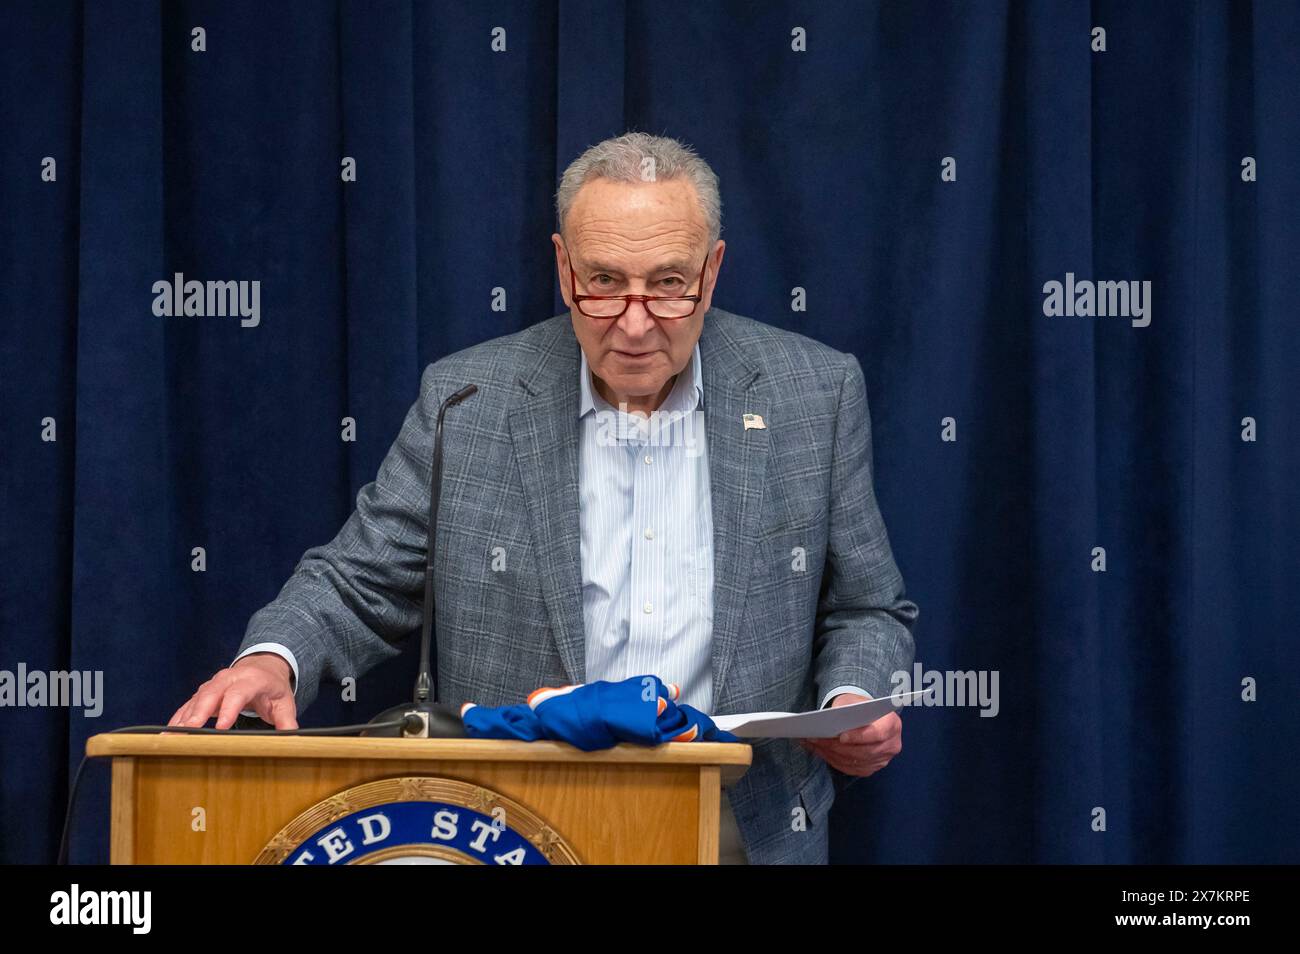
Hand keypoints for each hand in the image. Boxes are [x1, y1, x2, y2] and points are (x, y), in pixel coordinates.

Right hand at [167, 654, 297, 729]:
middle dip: (198, 712)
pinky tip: (168, 733)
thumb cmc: (273, 688)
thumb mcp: (285, 702)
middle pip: (211, 694)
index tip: (222, 727)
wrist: (263, 667)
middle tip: (187, 731)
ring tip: (170, 737)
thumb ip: (287, 721)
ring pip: (196, 699)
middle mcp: (229, 679)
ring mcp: (214, 684)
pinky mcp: (203, 693)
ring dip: (182, 718)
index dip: (230, 709)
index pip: (239, 693)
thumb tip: (292, 739)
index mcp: (252, 680)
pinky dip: (177, 718)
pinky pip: (188, 704)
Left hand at [799, 693, 900, 776]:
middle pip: (863, 751)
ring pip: (854, 761)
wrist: (866, 716)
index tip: (841, 736)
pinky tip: (819, 750)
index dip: (859, 737)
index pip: (877, 734)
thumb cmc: (859, 707)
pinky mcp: (871, 768)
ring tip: (813, 743)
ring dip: (831, 753)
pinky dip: (833, 760)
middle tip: (817, 739)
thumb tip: (829, 720)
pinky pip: (850, 768)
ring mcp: (882, 760)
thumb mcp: (854, 701)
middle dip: (838, 747)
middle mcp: (892, 745)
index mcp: (892, 725)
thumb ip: (846, 709)